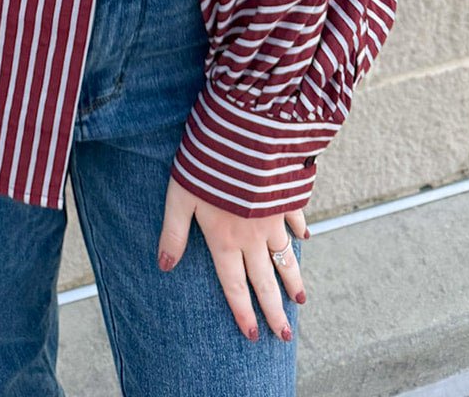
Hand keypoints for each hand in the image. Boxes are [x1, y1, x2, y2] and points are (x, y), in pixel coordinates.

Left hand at [157, 178, 307, 341]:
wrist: (245, 133)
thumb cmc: (206, 164)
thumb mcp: (179, 197)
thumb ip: (173, 233)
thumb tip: (164, 266)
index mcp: (225, 239)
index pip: (234, 285)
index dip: (242, 312)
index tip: (254, 335)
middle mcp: (252, 236)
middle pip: (264, 280)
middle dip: (274, 310)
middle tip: (284, 335)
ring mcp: (273, 217)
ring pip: (285, 257)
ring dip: (292, 280)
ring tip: (300, 301)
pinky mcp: (286, 196)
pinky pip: (296, 220)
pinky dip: (300, 232)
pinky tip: (305, 239)